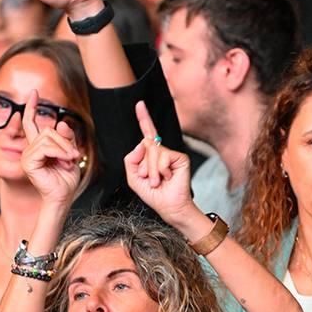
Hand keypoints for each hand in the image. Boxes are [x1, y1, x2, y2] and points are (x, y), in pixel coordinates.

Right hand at [19, 92, 84, 206]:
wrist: (63, 195)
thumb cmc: (66, 178)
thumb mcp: (71, 152)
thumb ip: (67, 137)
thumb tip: (61, 122)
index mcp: (38, 146)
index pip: (31, 122)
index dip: (32, 107)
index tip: (34, 93)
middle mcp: (30, 148)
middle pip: (48, 129)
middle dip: (65, 141)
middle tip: (73, 157)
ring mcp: (27, 155)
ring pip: (48, 137)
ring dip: (64, 149)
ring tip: (69, 161)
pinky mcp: (28, 162)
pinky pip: (46, 147)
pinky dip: (59, 152)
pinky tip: (64, 161)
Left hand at [123, 102, 195, 226]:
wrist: (169, 207)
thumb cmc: (153, 194)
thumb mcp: (133, 178)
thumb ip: (131, 159)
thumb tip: (143, 143)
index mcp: (151, 155)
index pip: (147, 134)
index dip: (144, 118)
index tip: (140, 104)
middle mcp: (161, 151)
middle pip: (144, 146)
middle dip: (143, 167)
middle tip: (150, 180)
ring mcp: (171, 154)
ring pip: (152, 152)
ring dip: (151, 171)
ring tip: (158, 181)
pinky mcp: (180, 157)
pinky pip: (162, 157)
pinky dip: (161, 170)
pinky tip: (167, 177)